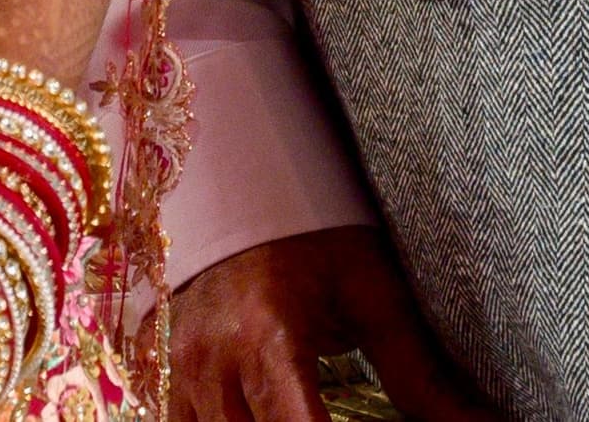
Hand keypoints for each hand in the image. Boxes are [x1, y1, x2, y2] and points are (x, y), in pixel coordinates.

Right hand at [170, 225, 504, 421]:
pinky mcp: (166, 379)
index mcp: (267, 337)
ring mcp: (181, 374)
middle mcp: (213, 362)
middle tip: (341, 416)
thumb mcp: (373, 292)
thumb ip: (421, 373)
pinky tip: (260, 416)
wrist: (243, 189)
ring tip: (312, 412)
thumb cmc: (317, 234)